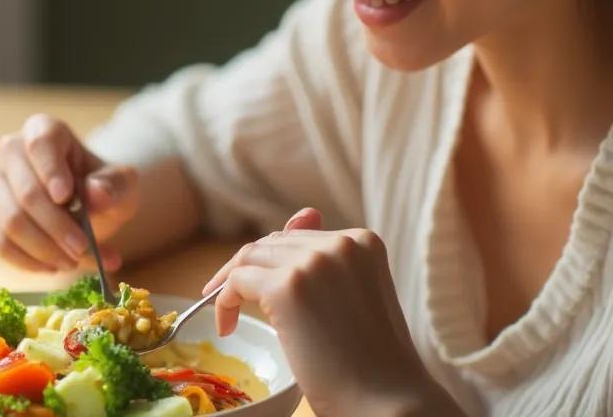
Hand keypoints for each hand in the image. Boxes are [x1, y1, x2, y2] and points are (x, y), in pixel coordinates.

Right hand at [0, 114, 139, 271]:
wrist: (84, 206)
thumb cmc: (100, 188)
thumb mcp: (120, 185)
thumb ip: (113, 186)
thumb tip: (98, 194)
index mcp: (44, 130)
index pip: (40, 144)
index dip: (51, 170)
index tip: (66, 197)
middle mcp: (10, 150)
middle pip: (26, 192)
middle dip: (56, 227)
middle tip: (82, 249)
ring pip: (10, 222)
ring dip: (44, 249)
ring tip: (72, 262)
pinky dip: (26, 261)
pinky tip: (51, 268)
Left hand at [203, 208, 455, 415]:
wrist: (386, 401)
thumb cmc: (373, 363)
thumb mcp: (354, 298)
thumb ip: (327, 261)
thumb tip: (302, 214)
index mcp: (363, 241)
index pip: (300, 238)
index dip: (273, 263)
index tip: (256, 286)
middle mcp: (341, 243)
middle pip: (272, 243)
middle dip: (247, 270)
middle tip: (229, 301)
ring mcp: (314, 263)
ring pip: (250, 258)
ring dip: (232, 285)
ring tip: (227, 316)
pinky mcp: (287, 287)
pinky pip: (237, 282)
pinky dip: (225, 302)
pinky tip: (228, 327)